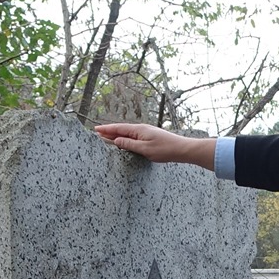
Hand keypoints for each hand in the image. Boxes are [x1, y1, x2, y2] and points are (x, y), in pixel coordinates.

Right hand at [94, 121, 213, 165]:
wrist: (182, 149)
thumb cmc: (165, 150)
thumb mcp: (144, 149)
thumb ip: (129, 145)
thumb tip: (116, 141)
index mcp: (138, 130)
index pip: (118, 128)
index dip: (106, 129)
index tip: (96, 129)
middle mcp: (141, 129)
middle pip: (121, 130)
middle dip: (109, 131)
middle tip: (97, 133)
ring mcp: (145, 133)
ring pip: (127, 133)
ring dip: (116, 135)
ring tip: (106, 137)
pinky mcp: (149, 137)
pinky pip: (133, 137)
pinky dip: (125, 138)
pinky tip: (123, 141)